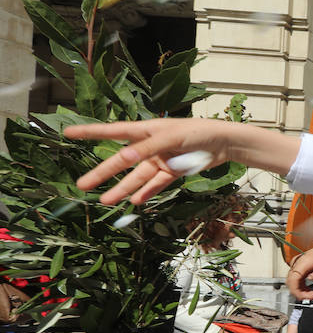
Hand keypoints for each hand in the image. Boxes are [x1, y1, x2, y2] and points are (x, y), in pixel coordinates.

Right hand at [63, 119, 298, 204]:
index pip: (111, 131)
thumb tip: (124, 158)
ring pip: (137, 177)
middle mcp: (149, 146)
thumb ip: (147, 147)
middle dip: (101, 173)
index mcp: (144, 130)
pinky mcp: (173, 172)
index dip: (89, 132)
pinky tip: (135, 202)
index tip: (67, 132)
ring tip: (106, 201)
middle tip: (81, 185)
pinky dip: (147, 193)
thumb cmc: (197, 131)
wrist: (224, 142)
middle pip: (121, 162)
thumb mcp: (170, 137)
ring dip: (122, 189)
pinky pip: (156, 184)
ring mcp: (160, 160)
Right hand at [287, 235, 312, 301]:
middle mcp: (298, 262)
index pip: (292, 280)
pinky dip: (303, 287)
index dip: (297, 291)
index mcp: (303, 262)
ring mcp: (298, 265)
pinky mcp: (300, 268)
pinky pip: (297, 280)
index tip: (308, 298)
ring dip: (302, 291)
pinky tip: (312, 291)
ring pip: (293, 283)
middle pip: (291, 282)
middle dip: (301, 293)